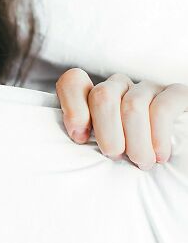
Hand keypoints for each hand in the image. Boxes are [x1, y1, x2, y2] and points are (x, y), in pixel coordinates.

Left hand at [55, 68, 187, 169]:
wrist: (175, 167)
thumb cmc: (131, 159)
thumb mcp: (102, 148)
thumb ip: (84, 136)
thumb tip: (76, 137)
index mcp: (96, 96)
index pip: (73, 82)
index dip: (73, 107)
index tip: (80, 138)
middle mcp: (120, 87)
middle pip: (103, 96)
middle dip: (107, 132)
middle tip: (116, 155)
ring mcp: (148, 88)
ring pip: (132, 105)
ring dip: (135, 141)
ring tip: (141, 162)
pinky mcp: (177, 95)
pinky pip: (162, 108)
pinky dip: (157, 135)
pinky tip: (159, 155)